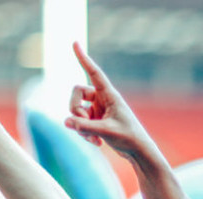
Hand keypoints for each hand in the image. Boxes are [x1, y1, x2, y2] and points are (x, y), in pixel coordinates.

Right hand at [64, 42, 154, 158]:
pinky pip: (80, 122)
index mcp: (110, 95)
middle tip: (82, 124)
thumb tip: (65, 121)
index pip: (94, 72)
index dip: (83, 58)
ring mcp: (98, 109)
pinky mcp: (96, 120)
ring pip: (76, 110)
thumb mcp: (106, 132)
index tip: (74, 42)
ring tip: (94, 138)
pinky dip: (84, 133)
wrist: (137, 152)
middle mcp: (102, 99)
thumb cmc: (128, 138)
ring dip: (80, 126)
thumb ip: (85, 127)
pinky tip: (97, 143)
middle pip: (76, 92)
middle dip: (74, 109)